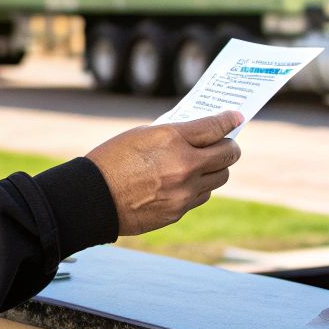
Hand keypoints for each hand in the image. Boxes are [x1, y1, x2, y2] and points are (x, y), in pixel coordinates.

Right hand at [86, 111, 241, 235]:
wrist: (92, 198)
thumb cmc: (112, 160)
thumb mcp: (142, 135)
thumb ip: (173, 134)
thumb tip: (199, 135)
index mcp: (172, 138)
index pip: (215, 127)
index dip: (229, 120)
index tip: (236, 117)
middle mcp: (185, 165)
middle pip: (228, 155)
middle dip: (230, 146)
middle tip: (227, 143)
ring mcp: (184, 191)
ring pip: (219, 178)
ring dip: (216, 168)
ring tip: (207, 164)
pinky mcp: (179, 211)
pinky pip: (202, 196)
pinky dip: (200, 187)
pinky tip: (189, 182)